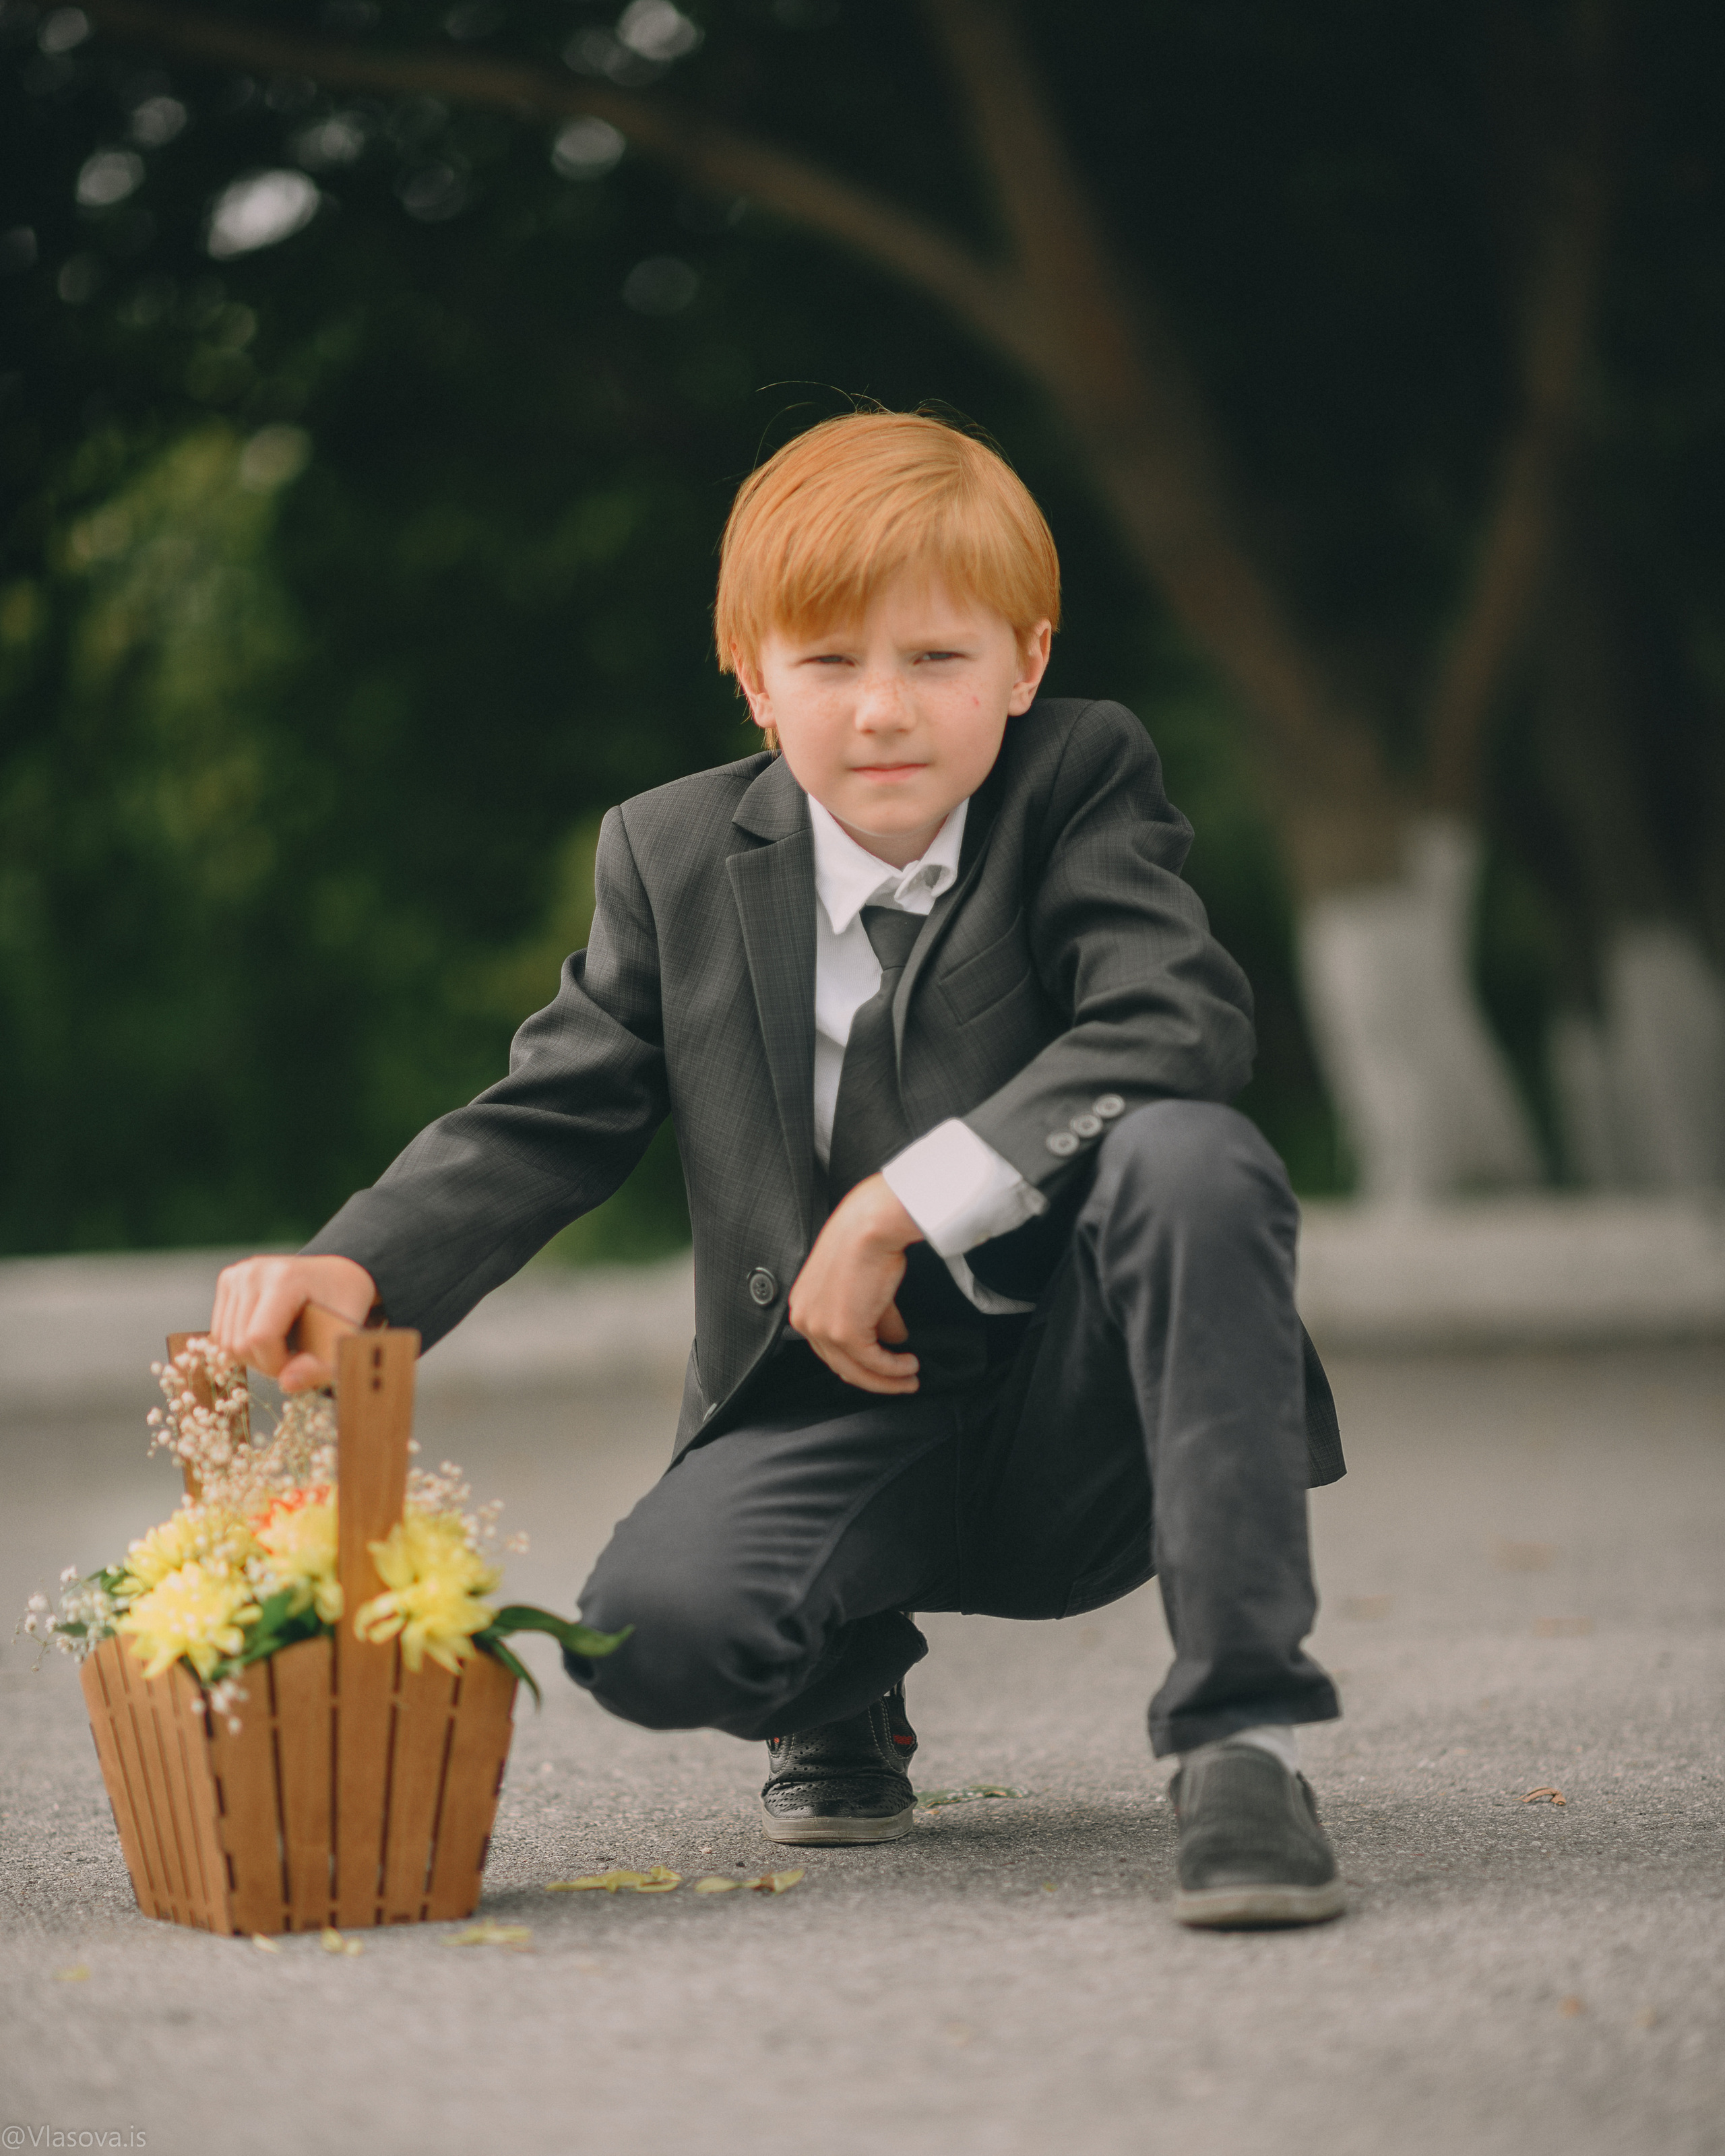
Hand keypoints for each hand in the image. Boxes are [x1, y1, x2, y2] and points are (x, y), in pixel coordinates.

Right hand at [208, 1254, 378, 1392]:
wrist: (335, 1274)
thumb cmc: (342, 1305)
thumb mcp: (345, 1337)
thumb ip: (323, 1366)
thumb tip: (287, 1383)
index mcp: (285, 1278)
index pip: (260, 1337)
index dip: (276, 1364)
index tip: (301, 1364)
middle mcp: (254, 1271)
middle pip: (239, 1343)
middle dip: (265, 1363)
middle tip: (293, 1358)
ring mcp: (238, 1273)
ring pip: (224, 1341)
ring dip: (252, 1356)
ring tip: (282, 1347)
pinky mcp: (228, 1280)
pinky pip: (219, 1331)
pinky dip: (241, 1345)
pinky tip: (266, 1336)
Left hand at [787, 1174, 923, 1393]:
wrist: (871, 1224)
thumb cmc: (866, 1237)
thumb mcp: (864, 1284)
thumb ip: (876, 1315)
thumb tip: (894, 1336)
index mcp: (804, 1304)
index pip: (827, 1347)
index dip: (857, 1362)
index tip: (880, 1368)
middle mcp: (805, 1319)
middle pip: (840, 1365)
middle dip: (874, 1378)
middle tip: (900, 1380)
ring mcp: (822, 1328)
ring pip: (856, 1370)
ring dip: (888, 1379)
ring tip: (910, 1377)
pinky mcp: (844, 1332)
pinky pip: (873, 1363)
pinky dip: (894, 1369)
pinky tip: (909, 1365)